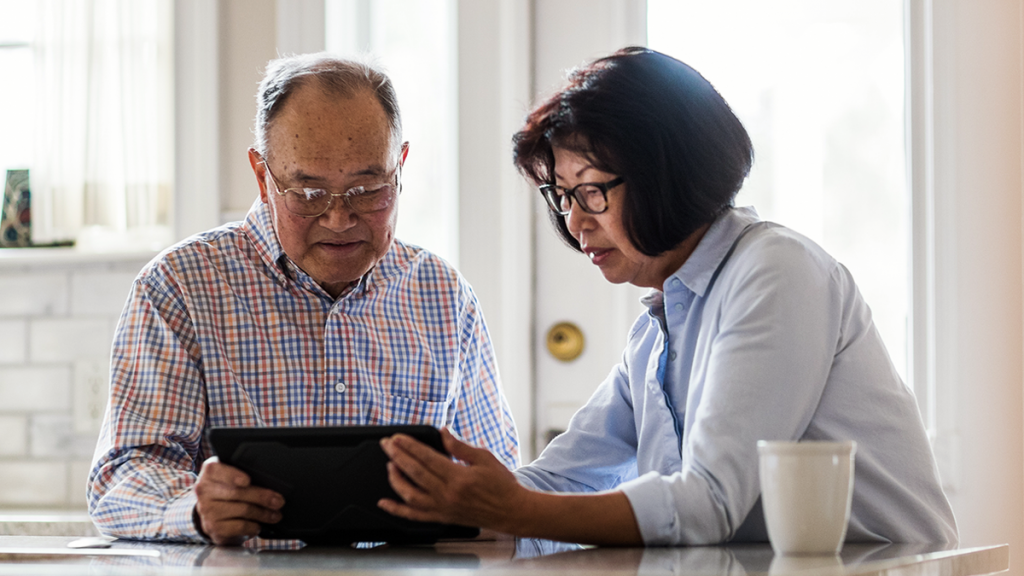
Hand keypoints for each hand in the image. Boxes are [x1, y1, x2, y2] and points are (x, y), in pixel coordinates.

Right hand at [193, 456, 283, 545]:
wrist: (212, 514)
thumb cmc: (228, 490)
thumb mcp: (231, 476)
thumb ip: (245, 472)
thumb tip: (273, 481)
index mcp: (210, 472)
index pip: (217, 470)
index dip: (233, 476)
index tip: (247, 481)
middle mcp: (204, 491)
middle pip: (237, 492)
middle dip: (262, 497)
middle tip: (279, 501)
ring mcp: (207, 511)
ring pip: (242, 510)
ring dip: (263, 514)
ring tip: (275, 515)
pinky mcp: (214, 528)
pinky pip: (240, 526)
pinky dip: (254, 526)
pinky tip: (258, 525)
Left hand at [378, 428, 527, 532]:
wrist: (512, 511)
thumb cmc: (502, 484)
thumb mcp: (484, 458)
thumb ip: (460, 447)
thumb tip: (443, 432)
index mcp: (458, 477)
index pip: (426, 458)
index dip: (409, 446)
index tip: (396, 437)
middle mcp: (447, 494)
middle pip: (414, 473)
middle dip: (397, 456)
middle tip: (386, 444)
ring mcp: (443, 508)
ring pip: (410, 495)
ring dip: (395, 479)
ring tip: (389, 465)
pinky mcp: (442, 518)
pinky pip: (414, 516)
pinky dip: (397, 510)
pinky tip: (384, 503)